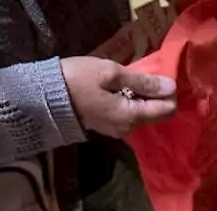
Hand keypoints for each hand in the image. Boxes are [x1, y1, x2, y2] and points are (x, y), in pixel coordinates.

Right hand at [61, 57, 176, 138]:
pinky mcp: (108, 128)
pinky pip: (129, 116)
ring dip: (143, 98)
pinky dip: (131, 103)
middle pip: (156, 114)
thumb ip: (143, 82)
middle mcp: (128, 129)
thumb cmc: (78, 80)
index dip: (169, 92)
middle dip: (157, 96)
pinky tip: (120, 89)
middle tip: (144, 75)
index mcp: (131, 116)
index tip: (159, 75)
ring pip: (142, 115)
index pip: (167, 110)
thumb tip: (171, 87)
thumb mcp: (111, 74)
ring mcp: (118, 131)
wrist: (44, 98)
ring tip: (130, 79)